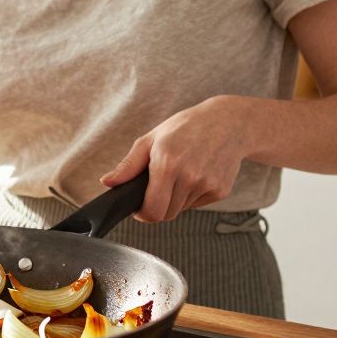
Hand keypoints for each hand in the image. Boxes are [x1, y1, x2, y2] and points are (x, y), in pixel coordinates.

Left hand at [98, 96, 251, 222]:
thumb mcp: (152, 139)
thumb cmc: (186, 127)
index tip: (140, 207)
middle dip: (157, 206)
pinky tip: (197, 173)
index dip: (143, 214)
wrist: (229, 122)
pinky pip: (197, 204)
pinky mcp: (220, 191)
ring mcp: (207, 185)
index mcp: (167, 164)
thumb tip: (107, 182)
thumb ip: (128, 165)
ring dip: (175, 199)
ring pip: (180, 209)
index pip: (152, 211)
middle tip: (159, 188)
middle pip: (165, 215)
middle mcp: (189, 177)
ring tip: (180, 174)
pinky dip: (192, 195)